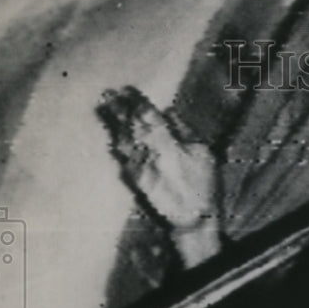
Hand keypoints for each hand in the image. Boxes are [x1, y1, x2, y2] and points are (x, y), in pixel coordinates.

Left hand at [97, 86, 220, 266]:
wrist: (192, 218)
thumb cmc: (204, 184)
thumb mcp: (203, 153)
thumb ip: (184, 131)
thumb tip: (169, 113)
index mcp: (165, 142)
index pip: (146, 115)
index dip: (135, 101)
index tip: (128, 89)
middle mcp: (146, 152)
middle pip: (128, 125)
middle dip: (118, 108)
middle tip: (108, 94)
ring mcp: (137, 166)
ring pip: (121, 139)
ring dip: (112, 123)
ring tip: (104, 108)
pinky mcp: (134, 179)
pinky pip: (121, 157)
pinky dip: (116, 144)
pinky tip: (113, 137)